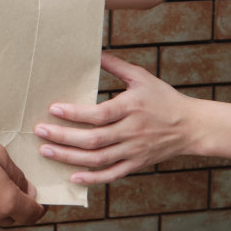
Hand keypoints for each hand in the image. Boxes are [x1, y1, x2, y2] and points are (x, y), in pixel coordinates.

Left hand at [34, 53, 205, 184]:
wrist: (192, 126)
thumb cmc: (164, 98)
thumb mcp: (141, 77)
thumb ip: (116, 66)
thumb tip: (93, 52)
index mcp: (131, 108)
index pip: (99, 114)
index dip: (75, 114)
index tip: (53, 109)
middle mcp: (131, 132)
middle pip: (93, 140)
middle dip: (63, 137)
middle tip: (39, 132)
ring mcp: (134, 151)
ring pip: (97, 160)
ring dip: (69, 157)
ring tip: (46, 151)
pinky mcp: (136, 164)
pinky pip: (111, 175)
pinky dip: (91, 179)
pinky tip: (72, 176)